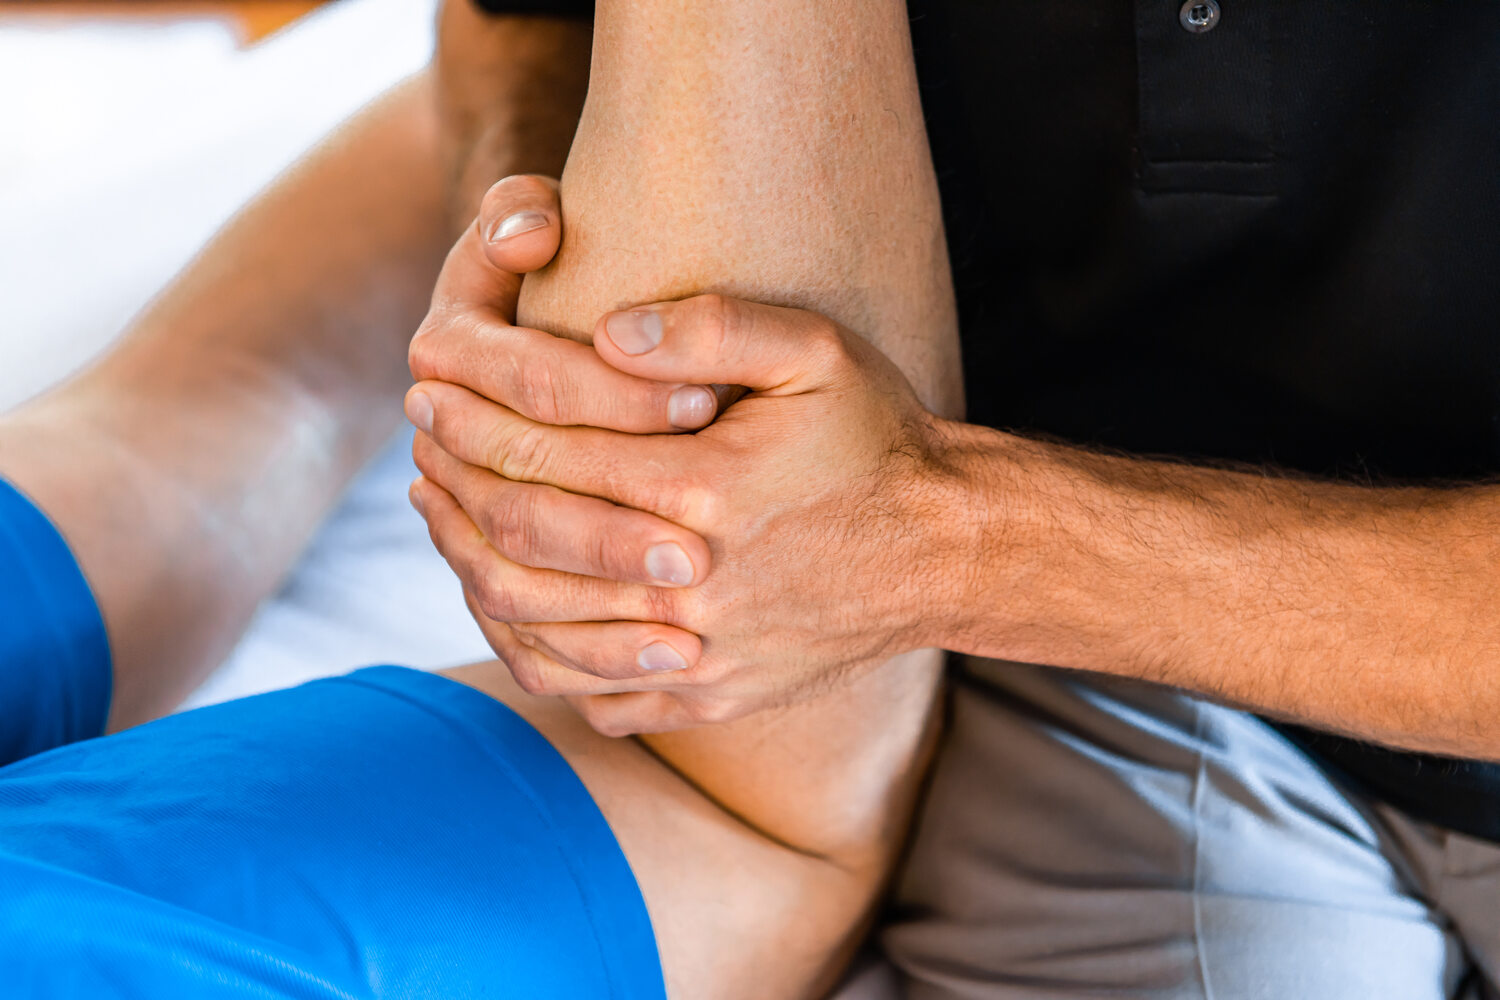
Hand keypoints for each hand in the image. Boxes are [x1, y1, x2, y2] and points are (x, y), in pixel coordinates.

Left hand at [409, 287, 966, 734]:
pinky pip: (582, 690)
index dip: (470, 414)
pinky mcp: (703, 697)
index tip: (429, 385)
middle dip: (451, 477)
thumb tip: (605, 331)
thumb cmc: (873, 442)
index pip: (542, 451)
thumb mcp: (818, 352)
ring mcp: (693, 655)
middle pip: (520, 537)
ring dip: (467, 562)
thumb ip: (712, 325)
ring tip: (439, 512)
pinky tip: (502, 603)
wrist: (939, 553)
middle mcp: (688, 586)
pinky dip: (524, 647)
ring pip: (534, 624)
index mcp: (702, 491)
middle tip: (418, 437)